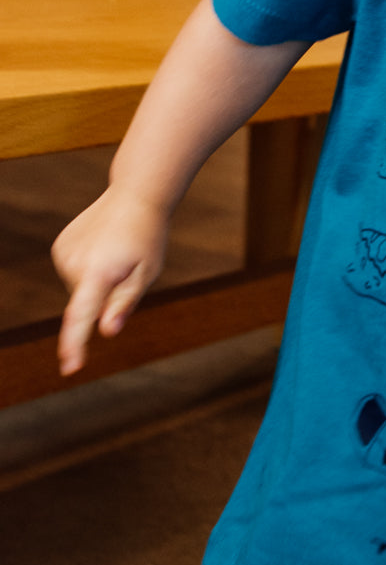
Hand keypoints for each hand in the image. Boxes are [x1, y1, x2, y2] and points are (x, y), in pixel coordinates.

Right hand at [52, 187, 168, 374]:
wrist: (135, 196)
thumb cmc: (148, 238)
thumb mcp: (147, 273)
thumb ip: (124, 303)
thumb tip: (107, 332)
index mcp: (98, 272)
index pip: (81, 316)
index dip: (76, 344)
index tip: (71, 368)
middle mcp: (73, 263)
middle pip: (86, 304)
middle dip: (105, 298)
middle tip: (127, 269)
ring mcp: (62, 254)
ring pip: (79, 289)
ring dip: (97, 282)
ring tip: (116, 254)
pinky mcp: (59, 248)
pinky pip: (74, 274)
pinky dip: (88, 271)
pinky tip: (103, 249)